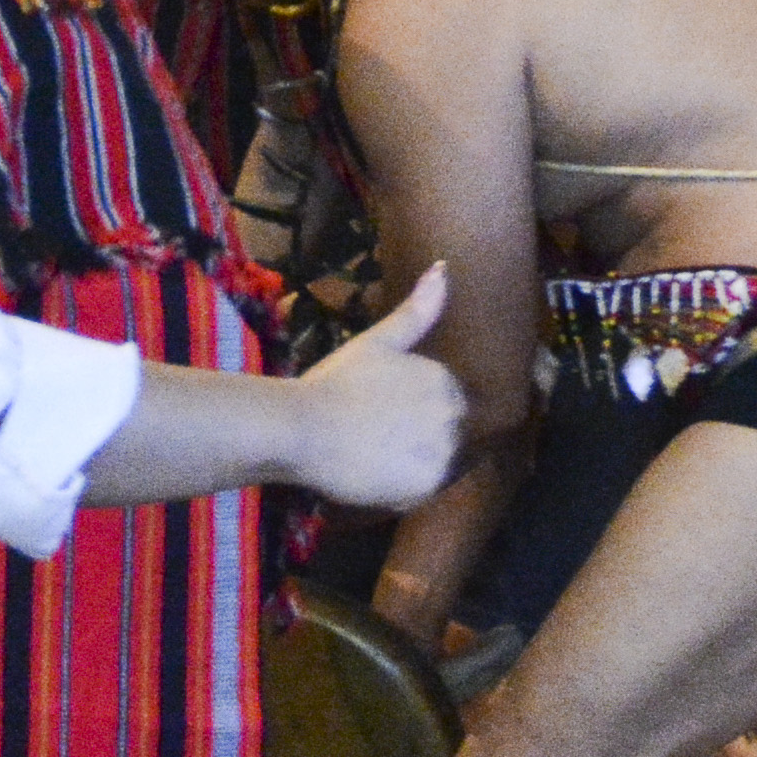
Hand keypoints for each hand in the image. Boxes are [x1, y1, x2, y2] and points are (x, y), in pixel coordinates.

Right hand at [288, 264, 466, 509]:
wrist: (303, 427)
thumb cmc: (333, 382)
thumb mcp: (376, 341)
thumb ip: (416, 310)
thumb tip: (445, 266)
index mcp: (443, 378)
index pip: (440, 405)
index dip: (408, 413)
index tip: (375, 416)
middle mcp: (453, 412)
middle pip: (442, 435)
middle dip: (415, 439)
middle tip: (370, 441)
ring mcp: (443, 449)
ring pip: (434, 464)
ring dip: (410, 464)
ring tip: (370, 460)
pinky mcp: (429, 483)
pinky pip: (423, 490)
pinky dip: (401, 488)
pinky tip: (371, 477)